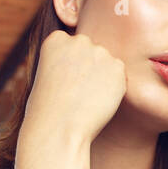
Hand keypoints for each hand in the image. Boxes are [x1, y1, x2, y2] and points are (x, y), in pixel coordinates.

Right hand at [23, 29, 127, 145]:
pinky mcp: (117, 67)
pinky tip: (98, 101)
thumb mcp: (47, 75)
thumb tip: (90, 62)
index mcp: (56, 39)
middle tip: (77, 94)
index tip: (64, 83)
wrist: (59, 129)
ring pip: (107, 63)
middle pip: (91, 51)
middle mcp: (79, 40)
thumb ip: (66, 61)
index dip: (70, 67)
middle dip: (88, 68)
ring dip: (102, 78)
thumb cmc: (49, 109)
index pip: (71, 46)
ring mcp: (99, 52)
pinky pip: (119, 75)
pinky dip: (114, 88)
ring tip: (86, 100)